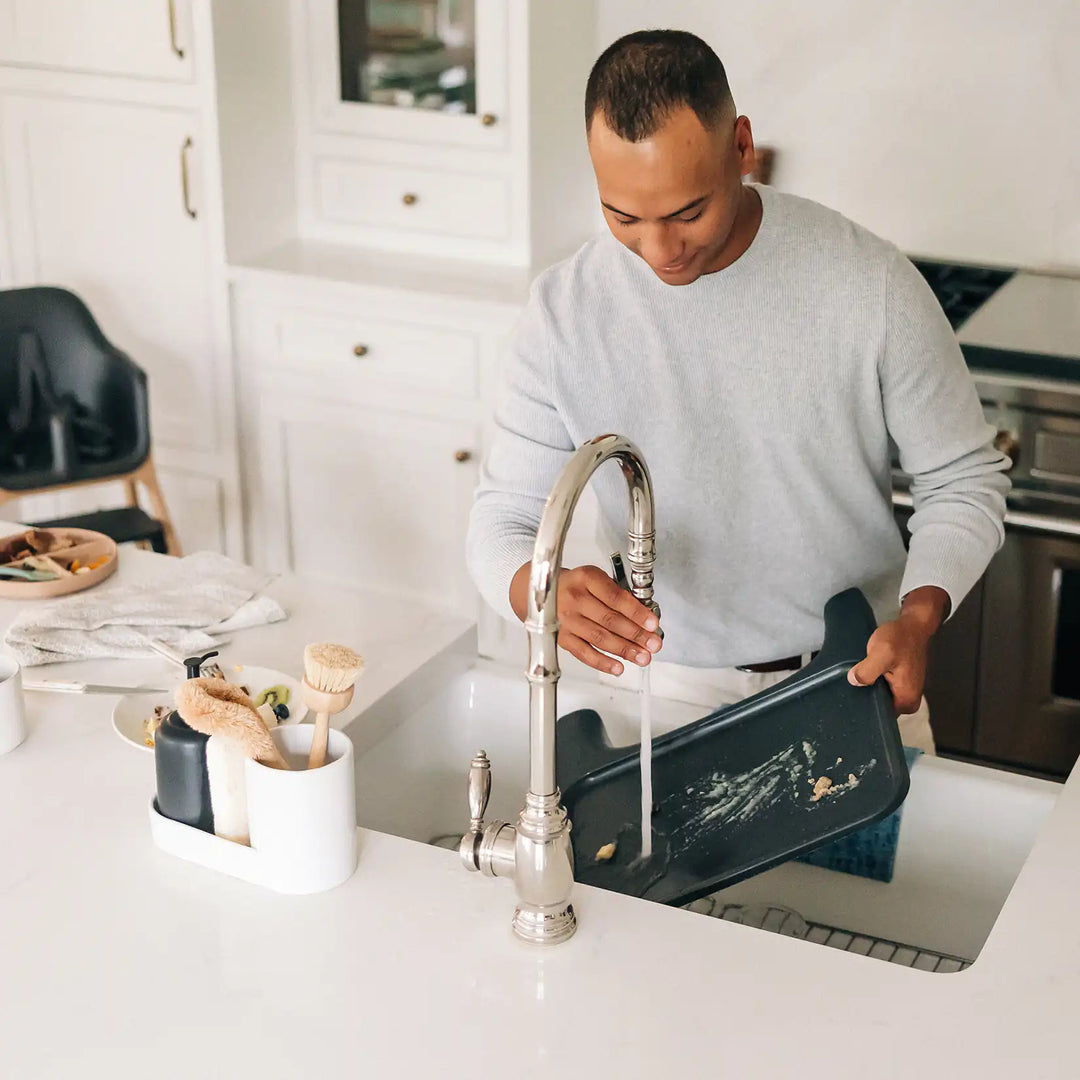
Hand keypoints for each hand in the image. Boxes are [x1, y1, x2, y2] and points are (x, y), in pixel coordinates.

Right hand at [509, 562, 661, 675]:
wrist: (544, 589)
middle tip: (653, 644)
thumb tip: (645, 620)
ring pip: (599, 638)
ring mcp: (565, 619)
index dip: (636, 612)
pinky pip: (583, 653)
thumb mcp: (598, 579)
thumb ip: (619, 595)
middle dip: (635, 635)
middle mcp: (573, 598)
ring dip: (624, 650)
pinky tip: (618, 667)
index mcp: (586, 578)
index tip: (652, 624)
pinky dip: (602, 662)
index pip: (616, 598)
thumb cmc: (578, 585)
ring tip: (642, 657)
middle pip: (609, 620)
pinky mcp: (561, 636)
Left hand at [847, 586, 949, 713]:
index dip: (865, 709)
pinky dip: (873, 683)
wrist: (913, 625)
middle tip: (849, 688)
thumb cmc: (900, 639)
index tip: (851, 701)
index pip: (881, 717)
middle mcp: (908, 701)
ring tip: (854, 681)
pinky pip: (882, 689)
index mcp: (906, 700)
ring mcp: (905, 692)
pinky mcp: (900, 683)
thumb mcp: (881, 653)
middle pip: (880, 708)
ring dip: (869, 689)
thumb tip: (854, 682)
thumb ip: (868, 671)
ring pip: (880, 698)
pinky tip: (862, 676)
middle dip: (865, 698)